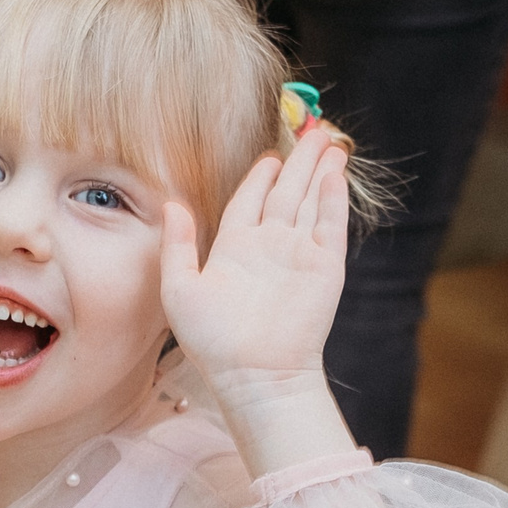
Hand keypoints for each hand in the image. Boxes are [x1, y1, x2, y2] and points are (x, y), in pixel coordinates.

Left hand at [159, 124, 348, 424]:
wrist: (255, 376)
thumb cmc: (212, 342)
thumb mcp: (179, 290)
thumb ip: (176, 245)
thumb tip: (172, 204)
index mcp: (235, 249)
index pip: (251, 200)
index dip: (260, 175)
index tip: (270, 154)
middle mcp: (269, 248)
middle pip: (287, 193)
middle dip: (298, 162)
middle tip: (310, 131)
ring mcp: (299, 256)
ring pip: (311, 201)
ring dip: (319, 171)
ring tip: (328, 142)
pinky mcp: (324, 266)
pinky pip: (330, 223)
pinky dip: (333, 196)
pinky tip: (334, 171)